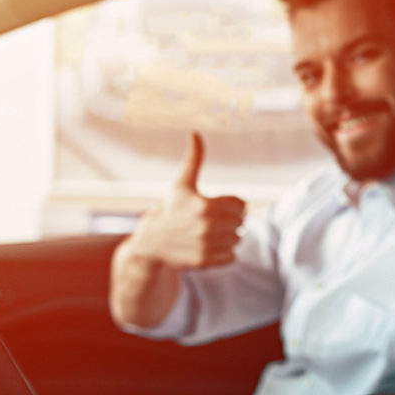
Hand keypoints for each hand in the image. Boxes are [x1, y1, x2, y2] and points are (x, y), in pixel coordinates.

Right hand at [126, 132, 246, 269]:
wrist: (153, 241)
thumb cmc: (171, 208)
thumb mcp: (182, 184)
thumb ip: (193, 159)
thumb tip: (194, 132)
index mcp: (205, 205)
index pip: (241, 205)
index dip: (232, 205)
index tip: (217, 207)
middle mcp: (206, 226)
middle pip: (240, 223)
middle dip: (230, 221)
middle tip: (212, 222)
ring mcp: (206, 245)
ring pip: (237, 239)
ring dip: (228, 237)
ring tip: (209, 234)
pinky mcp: (205, 261)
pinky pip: (232, 256)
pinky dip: (225, 253)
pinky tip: (208, 247)